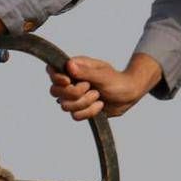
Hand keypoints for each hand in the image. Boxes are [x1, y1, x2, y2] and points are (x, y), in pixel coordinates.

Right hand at [46, 53, 162, 120]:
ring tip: (98, 96)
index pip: (52, 71)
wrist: (129, 95)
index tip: (68, 81)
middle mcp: (70, 83)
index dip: (56, 78)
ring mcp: (73, 97)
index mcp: (74, 69)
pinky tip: (99, 105)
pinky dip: (89, 112)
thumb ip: (85, 72)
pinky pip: (75, 116)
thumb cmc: (118, 80)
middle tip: (89, 87)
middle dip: (74, 93)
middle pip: (55, 91)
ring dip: (84, 103)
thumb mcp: (103, 74)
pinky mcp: (79, 109)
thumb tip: (69, 65)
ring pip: (65, 106)